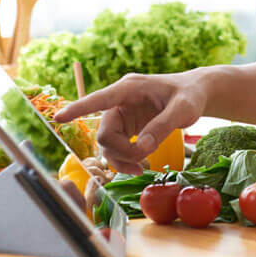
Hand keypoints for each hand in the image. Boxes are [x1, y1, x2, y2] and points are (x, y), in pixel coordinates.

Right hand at [54, 71, 206, 174]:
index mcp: (129, 88)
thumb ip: (162, 126)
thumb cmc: (190, 95)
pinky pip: (116, 147)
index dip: (78, 109)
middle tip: (142, 162)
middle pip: (104, 133)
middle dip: (120, 151)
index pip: (99, 99)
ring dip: (121, 159)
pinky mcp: (127, 126)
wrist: (196, 93)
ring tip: (142, 168)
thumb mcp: (183, 109)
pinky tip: (140, 165)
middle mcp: (120, 101)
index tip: (58, 118)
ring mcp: (122, 115)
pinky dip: (125, 159)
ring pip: (107, 144)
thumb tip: (142, 148)